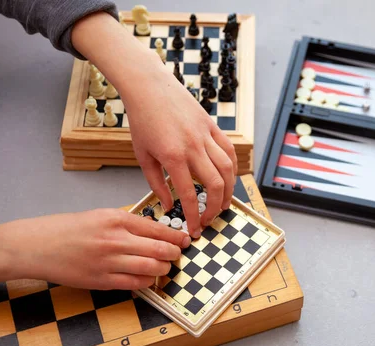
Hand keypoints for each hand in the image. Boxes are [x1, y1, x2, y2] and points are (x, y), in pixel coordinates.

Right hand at [0, 209, 191, 291]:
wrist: (37, 246)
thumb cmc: (67, 229)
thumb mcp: (100, 215)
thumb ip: (127, 223)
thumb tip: (155, 232)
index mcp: (117, 219)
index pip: (159, 228)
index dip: (177, 236)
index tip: (185, 239)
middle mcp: (116, 239)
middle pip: (161, 249)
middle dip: (174, 253)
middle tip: (177, 254)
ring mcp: (109, 262)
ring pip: (152, 268)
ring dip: (163, 268)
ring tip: (164, 266)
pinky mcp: (102, 280)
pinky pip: (135, 283)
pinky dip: (147, 281)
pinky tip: (148, 277)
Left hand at [70, 12, 237, 238]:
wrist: (149, 87)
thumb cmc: (142, 121)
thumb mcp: (143, 156)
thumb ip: (156, 184)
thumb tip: (168, 206)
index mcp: (173, 157)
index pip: (190, 195)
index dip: (194, 217)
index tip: (194, 230)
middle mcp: (194, 147)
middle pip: (216, 185)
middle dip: (215, 208)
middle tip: (209, 220)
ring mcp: (206, 135)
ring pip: (228, 169)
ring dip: (229, 191)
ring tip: (223, 204)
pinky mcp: (212, 126)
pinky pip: (229, 151)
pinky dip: (232, 168)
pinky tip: (228, 179)